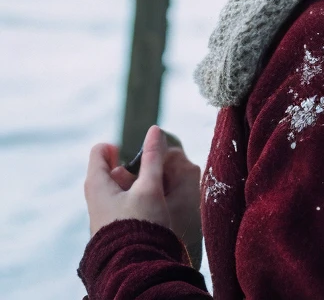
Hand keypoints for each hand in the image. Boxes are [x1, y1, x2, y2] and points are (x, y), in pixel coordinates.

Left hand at [85, 126, 202, 268]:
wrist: (134, 268)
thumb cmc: (140, 225)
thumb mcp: (150, 187)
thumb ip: (153, 158)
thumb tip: (154, 130)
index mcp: (98, 184)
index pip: (99, 152)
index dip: (117, 147)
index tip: (134, 154)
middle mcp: (95, 199)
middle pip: (111, 171)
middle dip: (132, 170)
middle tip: (149, 177)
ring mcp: (102, 216)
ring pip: (118, 191)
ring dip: (135, 187)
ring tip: (153, 196)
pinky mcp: (111, 230)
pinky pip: (120, 207)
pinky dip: (134, 203)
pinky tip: (149, 212)